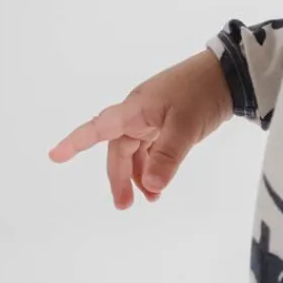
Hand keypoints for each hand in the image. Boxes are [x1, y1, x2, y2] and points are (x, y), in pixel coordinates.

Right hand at [47, 49, 233, 208]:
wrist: (227, 76)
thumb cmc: (202, 94)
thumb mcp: (184, 127)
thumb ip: (167, 157)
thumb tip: (149, 185)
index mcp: (134, 110)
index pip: (98, 129)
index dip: (75, 143)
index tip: (55, 157)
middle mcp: (138, 114)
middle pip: (118, 150)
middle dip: (118, 178)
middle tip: (124, 205)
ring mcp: (152, 119)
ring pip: (135, 152)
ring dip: (138, 176)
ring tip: (150, 199)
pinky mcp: (168, 124)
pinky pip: (152, 149)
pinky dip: (153, 167)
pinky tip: (159, 184)